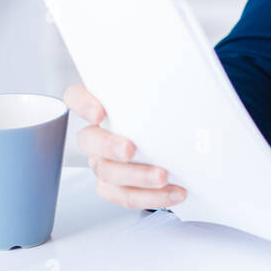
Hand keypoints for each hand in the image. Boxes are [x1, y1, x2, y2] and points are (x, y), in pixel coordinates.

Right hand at [64, 83, 186, 209]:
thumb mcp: (166, 94)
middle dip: (108, 146)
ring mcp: (105, 162)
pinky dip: (150, 197)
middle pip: (88, 140)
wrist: (182, 144)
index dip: (82, 104)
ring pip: (107, 172)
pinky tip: (174, 192)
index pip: (76, 97)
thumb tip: (194, 73)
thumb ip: (168, 84)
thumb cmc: (167, 114)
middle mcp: (99, 134)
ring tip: (163, 176)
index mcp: (104, 106)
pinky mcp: (117, 186)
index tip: (100, 112)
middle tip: (130, 150)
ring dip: (136, 176)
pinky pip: (125, 195)